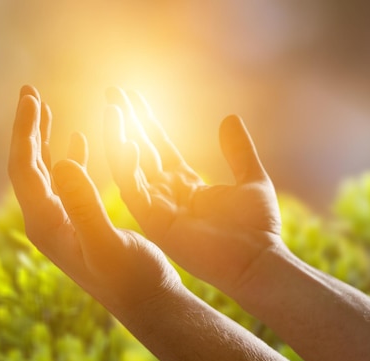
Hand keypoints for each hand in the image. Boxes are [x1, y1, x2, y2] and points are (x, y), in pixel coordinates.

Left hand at [8, 85, 179, 313]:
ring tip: (44, 107)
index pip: (25, 168)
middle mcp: (46, 222)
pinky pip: (65, 182)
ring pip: (44, 172)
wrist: (148, 304)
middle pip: (27, 166)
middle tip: (29, 91)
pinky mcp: (78, 223)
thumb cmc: (132, 279)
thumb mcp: (108, 242)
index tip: (31, 96)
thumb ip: (84, 204)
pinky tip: (75, 140)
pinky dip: (68, 156)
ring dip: (43, 139)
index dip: (26, 130)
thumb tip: (62, 162)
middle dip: (28, 128)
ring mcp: (61, 223)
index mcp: (46, 225)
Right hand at [104, 88, 281, 293]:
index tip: (131, 95)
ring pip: (130, 167)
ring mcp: (158, 208)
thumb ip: (237, 151)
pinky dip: (127, 166)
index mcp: (185, 183)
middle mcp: (166, 193)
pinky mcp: (155, 222)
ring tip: (111, 108)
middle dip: (125, 121)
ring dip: (119, 137)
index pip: (158, 145)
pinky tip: (126, 140)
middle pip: (139, 150)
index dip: (145, 120)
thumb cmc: (257, 228)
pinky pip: (134, 190)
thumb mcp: (251, 179)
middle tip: (112, 91)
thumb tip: (229, 118)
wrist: (257, 260)